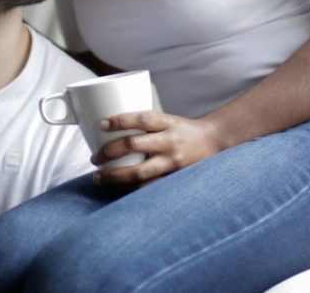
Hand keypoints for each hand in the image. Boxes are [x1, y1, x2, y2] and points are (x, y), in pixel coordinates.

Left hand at [91, 111, 225, 185]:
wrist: (214, 141)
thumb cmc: (182, 130)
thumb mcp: (167, 119)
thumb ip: (144, 124)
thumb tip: (107, 127)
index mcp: (166, 122)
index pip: (141, 119)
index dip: (120, 121)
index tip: (102, 124)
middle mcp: (169, 141)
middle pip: (134, 145)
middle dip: (109, 152)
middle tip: (94, 158)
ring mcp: (172, 161)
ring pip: (139, 172)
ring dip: (115, 175)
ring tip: (99, 177)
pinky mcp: (174, 177)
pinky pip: (149, 186)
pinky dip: (132, 189)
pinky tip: (118, 189)